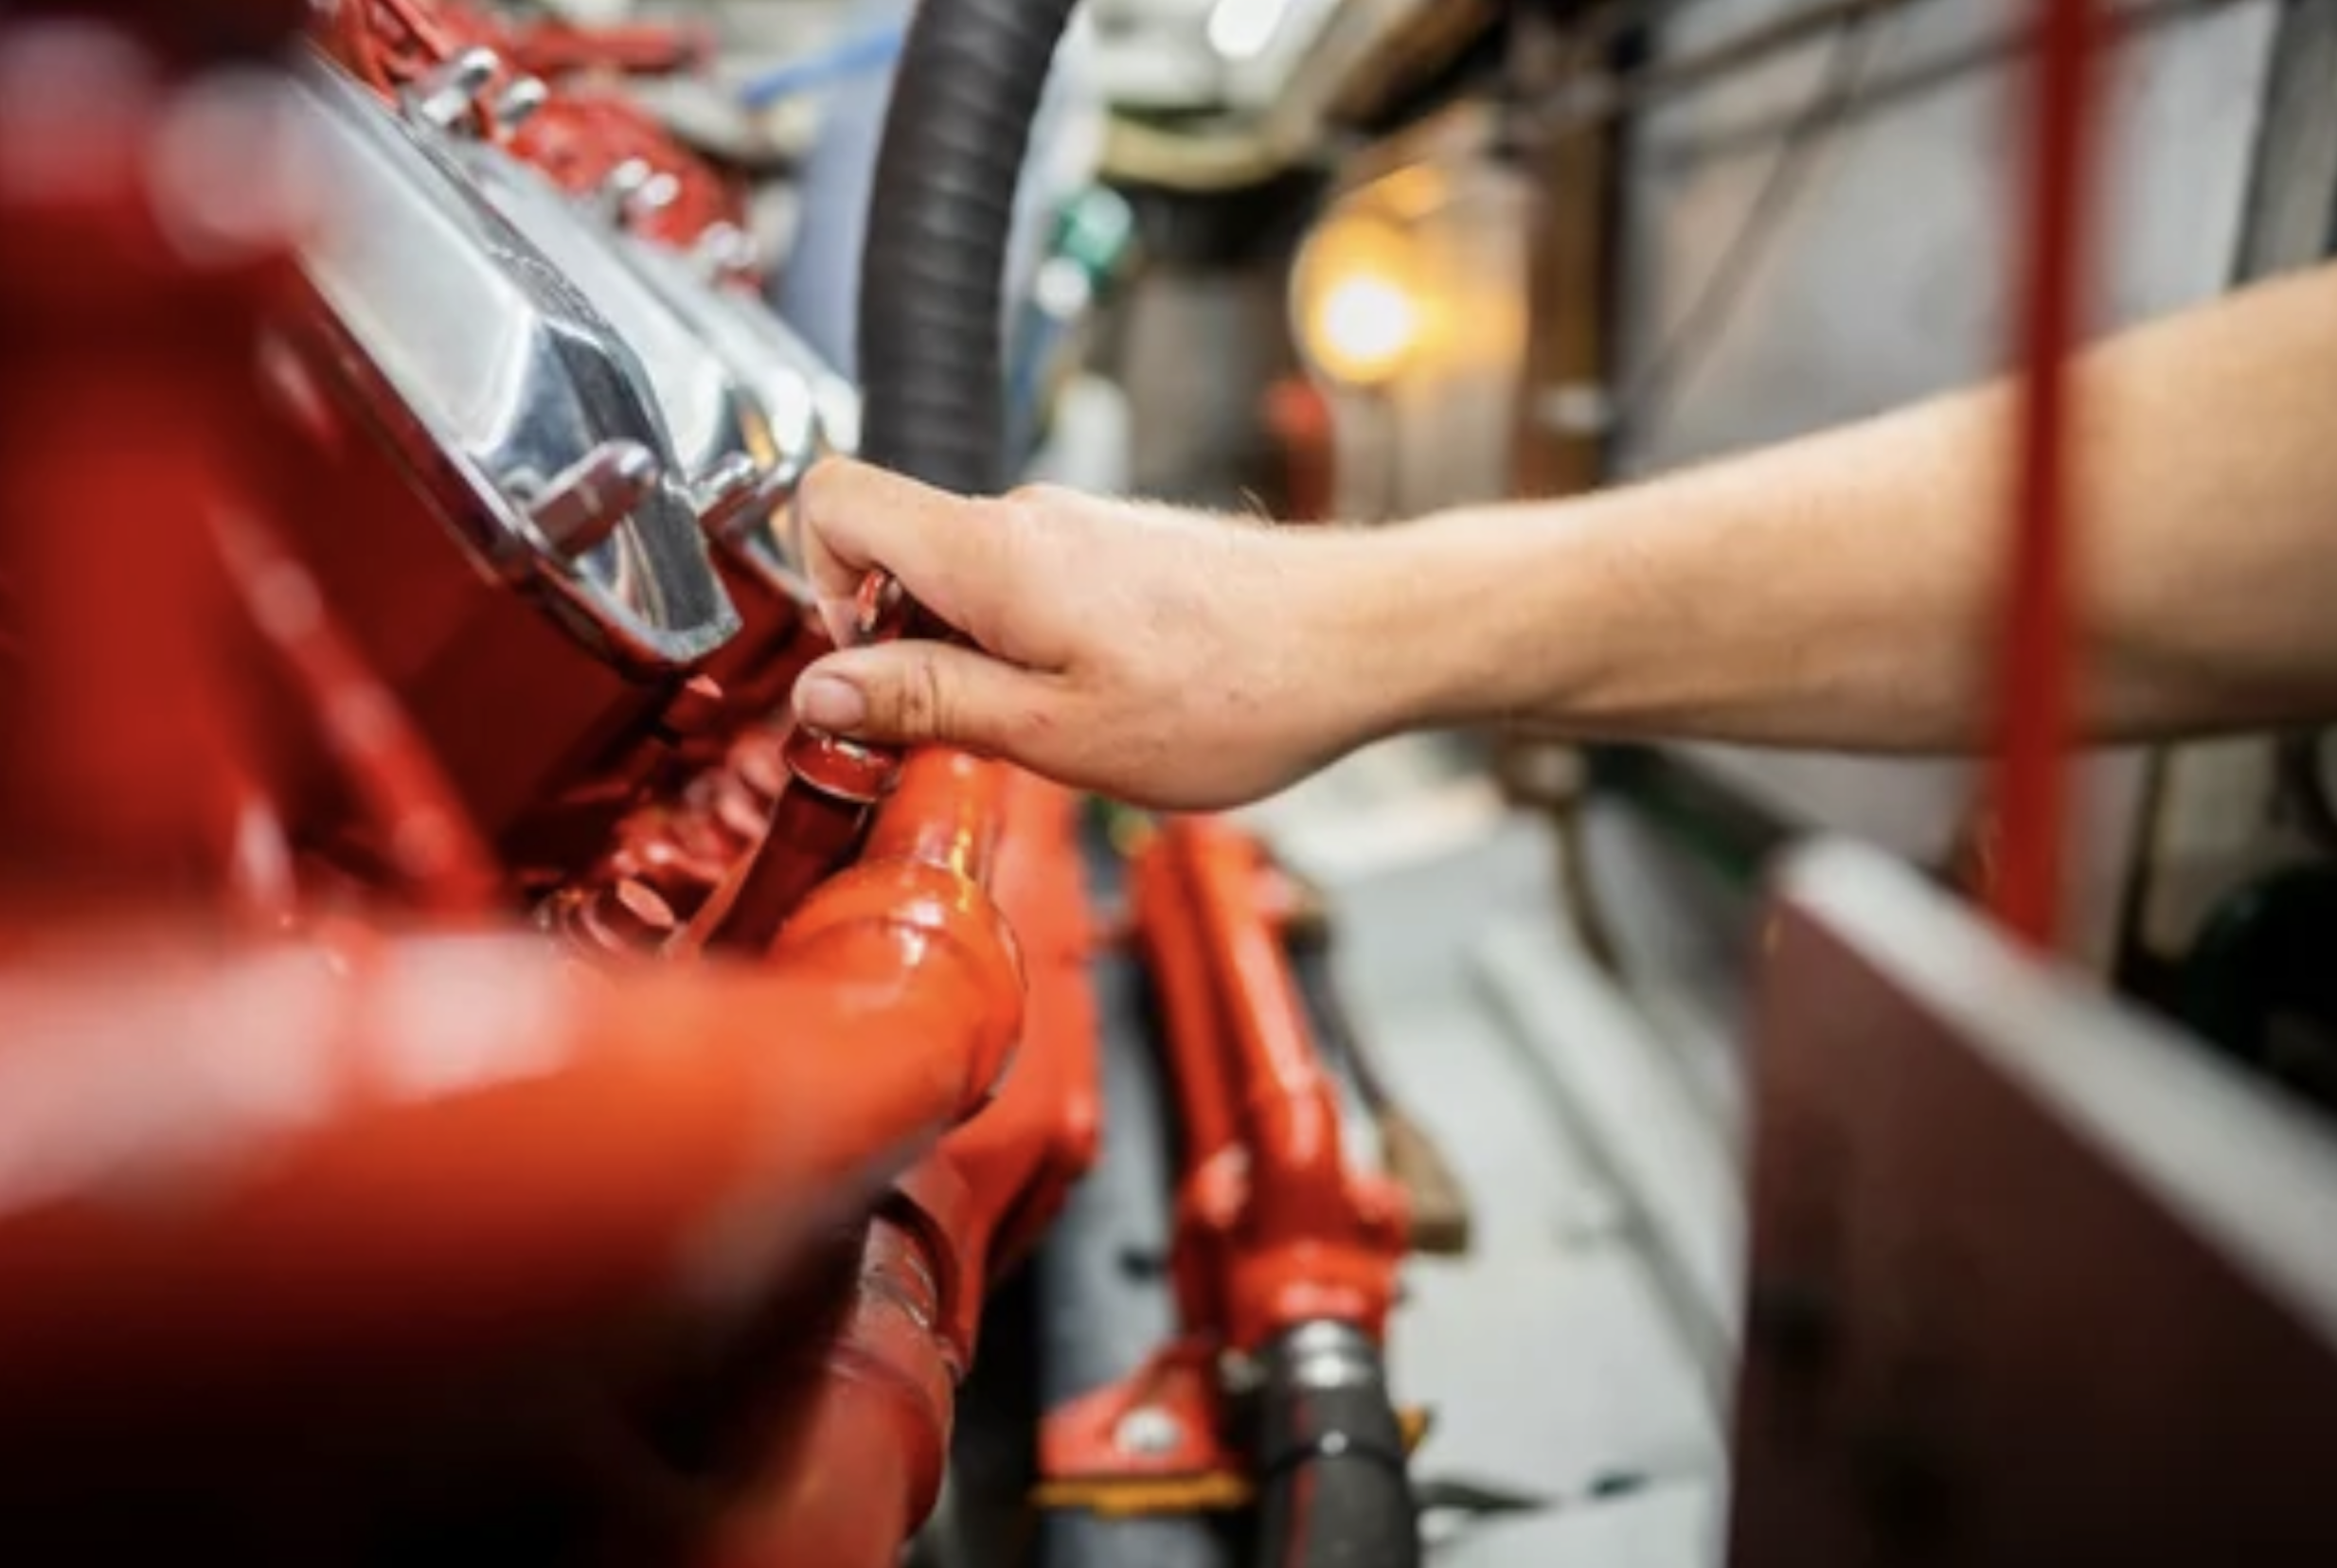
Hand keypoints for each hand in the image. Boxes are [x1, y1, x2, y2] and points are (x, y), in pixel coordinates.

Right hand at [786, 460, 1393, 809]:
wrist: (1359, 641)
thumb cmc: (1233, 692)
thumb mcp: (1056, 734)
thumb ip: (926, 702)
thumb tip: (819, 691)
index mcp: (991, 552)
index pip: (830, 500)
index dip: (816, 587)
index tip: (865, 675)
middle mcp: (1023, 517)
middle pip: (893, 551)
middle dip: (900, 646)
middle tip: (966, 730)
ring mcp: (1071, 525)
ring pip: (962, 578)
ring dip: (971, 656)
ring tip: (1054, 723)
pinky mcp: (1111, 547)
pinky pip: (1022, 585)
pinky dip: (1027, 645)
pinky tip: (1099, 699)